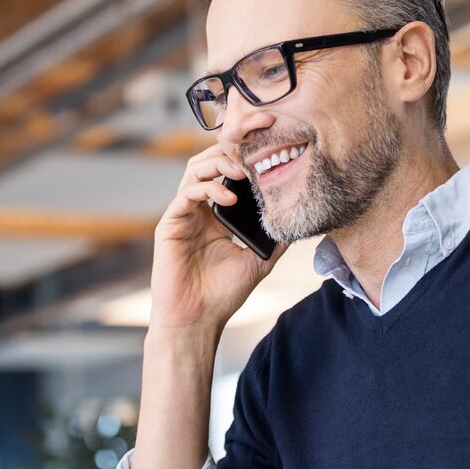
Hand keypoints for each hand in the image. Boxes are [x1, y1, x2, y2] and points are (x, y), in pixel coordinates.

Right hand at [150, 143, 285, 332]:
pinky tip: (230, 199)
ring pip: (195, 171)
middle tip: (254, 148)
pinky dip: (207, 189)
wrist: (197, 320)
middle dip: (231, 149)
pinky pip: (185, 195)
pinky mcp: (170, 225)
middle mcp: (198, 210)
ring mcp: (183, 215)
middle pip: (209, 162)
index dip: (244, 157)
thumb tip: (299, 221)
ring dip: (219, 164)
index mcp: (216, 214)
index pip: (227, 173)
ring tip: (243, 170)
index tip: (267, 148)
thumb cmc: (223, 294)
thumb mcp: (259, 260)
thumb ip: (275, 239)